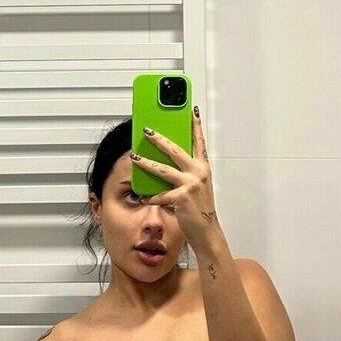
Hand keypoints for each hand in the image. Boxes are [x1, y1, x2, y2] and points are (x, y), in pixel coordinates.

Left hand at [130, 105, 222, 251]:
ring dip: (145, 163)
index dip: (196, 125)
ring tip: (134, 157)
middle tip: (146, 129)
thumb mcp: (196, 185)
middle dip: (159, 139)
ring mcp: (190, 184)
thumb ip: (185, 171)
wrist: (206, 230)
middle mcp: (198, 172)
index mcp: (203, 167)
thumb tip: (165, 160)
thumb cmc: (199, 208)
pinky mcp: (182, 198)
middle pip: (175, 150)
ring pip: (162, 169)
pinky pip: (159, 195)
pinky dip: (149, 196)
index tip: (192, 110)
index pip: (199, 141)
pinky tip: (141, 196)